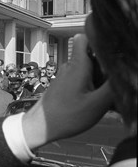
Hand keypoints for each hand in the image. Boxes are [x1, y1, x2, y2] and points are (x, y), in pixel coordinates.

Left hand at [22, 34, 113, 149]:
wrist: (40, 127)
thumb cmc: (66, 116)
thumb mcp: (96, 104)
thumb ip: (112, 87)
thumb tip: (125, 73)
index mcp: (78, 66)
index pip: (84, 38)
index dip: (98, 39)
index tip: (112, 51)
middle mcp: (70, 67)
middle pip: (92, 57)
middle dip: (105, 68)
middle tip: (112, 86)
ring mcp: (66, 76)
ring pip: (87, 71)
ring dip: (99, 81)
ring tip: (106, 99)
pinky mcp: (64, 86)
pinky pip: (81, 81)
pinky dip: (90, 88)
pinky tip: (95, 104)